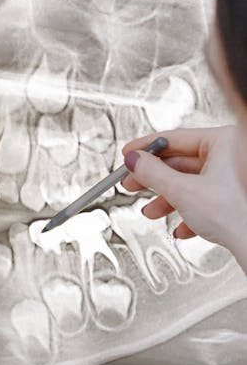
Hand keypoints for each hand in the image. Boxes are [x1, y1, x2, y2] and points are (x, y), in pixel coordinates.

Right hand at [121, 126, 246, 250]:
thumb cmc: (235, 214)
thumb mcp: (182, 191)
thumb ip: (152, 173)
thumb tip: (134, 161)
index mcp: (224, 141)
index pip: (174, 138)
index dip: (146, 148)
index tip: (129, 154)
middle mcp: (231, 155)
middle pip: (180, 163)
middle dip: (154, 180)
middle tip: (132, 183)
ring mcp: (233, 178)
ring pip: (190, 184)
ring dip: (167, 200)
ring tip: (151, 211)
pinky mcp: (234, 199)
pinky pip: (204, 200)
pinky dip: (188, 212)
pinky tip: (179, 227)